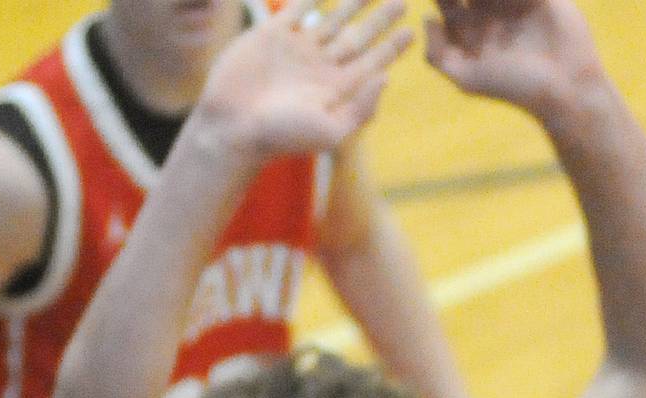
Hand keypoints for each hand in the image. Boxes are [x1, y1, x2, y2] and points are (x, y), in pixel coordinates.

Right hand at [197, 0, 412, 159]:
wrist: (233, 126)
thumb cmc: (282, 136)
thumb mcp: (331, 130)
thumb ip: (361, 108)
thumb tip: (387, 77)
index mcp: (338, 90)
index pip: (372, 63)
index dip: (392, 48)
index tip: (412, 32)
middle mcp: (321, 68)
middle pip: (359, 37)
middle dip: (381, 20)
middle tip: (404, 1)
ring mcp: (297, 50)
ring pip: (332, 19)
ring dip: (353, 3)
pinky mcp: (272, 35)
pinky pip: (296, 8)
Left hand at [424, 0, 604, 111]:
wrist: (565, 87)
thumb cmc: (515, 87)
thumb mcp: (468, 79)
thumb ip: (437, 55)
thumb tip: (426, 18)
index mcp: (465, 26)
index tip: (450, 0)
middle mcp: (484, 9)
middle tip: (481, 0)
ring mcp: (510, 0)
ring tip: (499, 3)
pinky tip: (520, 3)